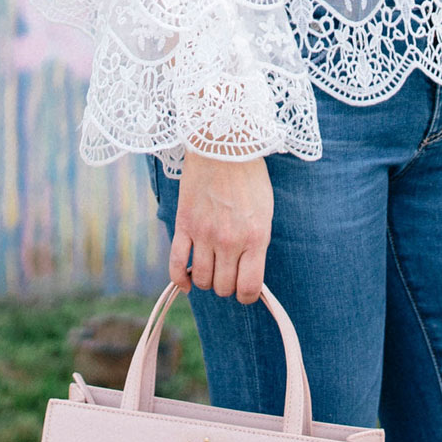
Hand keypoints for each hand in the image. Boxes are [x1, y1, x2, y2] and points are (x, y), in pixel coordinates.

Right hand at [169, 153, 273, 303]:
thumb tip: (249, 274)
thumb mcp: (265, 213)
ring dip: (206, 281)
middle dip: (227, 286)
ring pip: (202, 280)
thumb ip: (257, 244)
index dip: (247, 295)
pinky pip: (176, 265)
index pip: (250, 288)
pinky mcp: (184, 225)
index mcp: (255, 238)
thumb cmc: (249, 178)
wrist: (224, 145)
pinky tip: (186, 282)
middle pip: (224, 287)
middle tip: (228, 274)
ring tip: (211, 268)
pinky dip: (180, 280)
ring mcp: (204, 234)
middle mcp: (229, 241)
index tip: (245, 290)